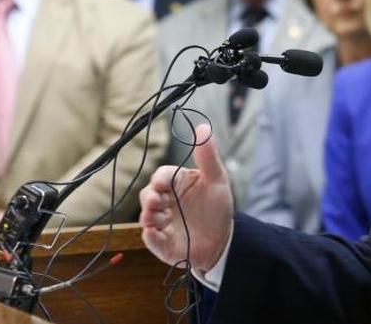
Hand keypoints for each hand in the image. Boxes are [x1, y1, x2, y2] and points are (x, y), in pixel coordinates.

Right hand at [139, 123, 233, 271]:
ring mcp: (162, 223)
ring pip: (147, 217)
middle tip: (158, 201)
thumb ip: (208, 156)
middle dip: (150, 197)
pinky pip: (152, 240)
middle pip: (148, 195)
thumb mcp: (217, 179)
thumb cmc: (217, 207)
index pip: (162, 176)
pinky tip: (154, 233)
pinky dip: (151, 237)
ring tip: (156, 217)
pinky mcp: (162, 243)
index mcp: (177, 184)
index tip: (162, 183)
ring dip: (148, 215)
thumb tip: (203, 127)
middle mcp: (166, 202)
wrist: (223, 240)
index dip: (160, 179)